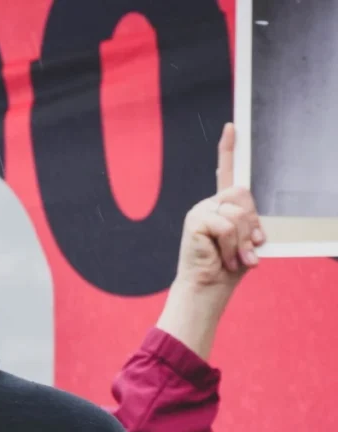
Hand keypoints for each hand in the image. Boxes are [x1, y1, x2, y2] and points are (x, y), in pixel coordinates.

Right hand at [175, 122, 265, 292]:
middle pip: (242, 195)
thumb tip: (252, 222)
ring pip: (238, 213)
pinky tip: (225, 257)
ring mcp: (199, 211)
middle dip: (251, 224)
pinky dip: (233, 245)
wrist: (207, 287)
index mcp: (220, 206)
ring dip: (243, 241)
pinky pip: (227, 225)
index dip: (228, 148)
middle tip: (247, 250)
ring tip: (236, 258)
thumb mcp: (247, 241)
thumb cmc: (227, 267)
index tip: (231, 127)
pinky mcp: (196, 220)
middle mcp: (208, 204)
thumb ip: (250, 223)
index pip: (226, 172)